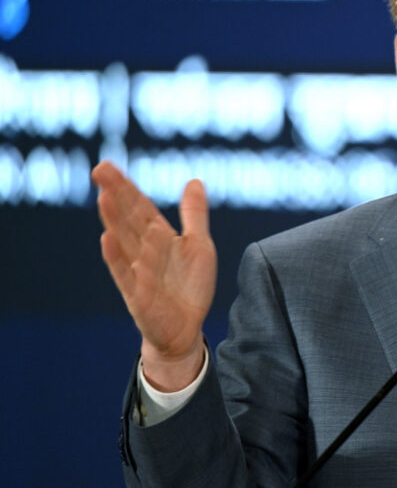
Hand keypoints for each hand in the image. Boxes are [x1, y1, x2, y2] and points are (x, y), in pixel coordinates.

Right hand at [92, 161, 215, 390]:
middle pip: (129, 219)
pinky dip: (117, 258)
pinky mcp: (139, 296)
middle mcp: (144, 252)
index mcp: (158, 238)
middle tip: (99, 169)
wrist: (186, 329)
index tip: (107, 165)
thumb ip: (194, 214)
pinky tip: (107, 239)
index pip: (140, 207)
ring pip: (125, 242)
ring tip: (105, 197)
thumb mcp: (199, 245)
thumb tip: (194, 180)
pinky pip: (127, 275)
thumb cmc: (188, 286)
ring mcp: (139, 273)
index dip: (126, 187)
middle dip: (117, 195)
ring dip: (115, 220)